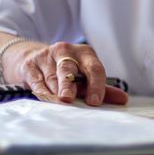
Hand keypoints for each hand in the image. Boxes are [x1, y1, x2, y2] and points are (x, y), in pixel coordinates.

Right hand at [9, 40, 128, 106]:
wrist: (36, 60)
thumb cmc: (68, 72)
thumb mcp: (86, 77)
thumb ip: (103, 89)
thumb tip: (123, 100)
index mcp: (85, 53)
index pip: (94, 68)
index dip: (96, 85)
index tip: (95, 102)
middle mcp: (66, 51)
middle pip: (68, 69)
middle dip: (68, 84)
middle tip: (68, 98)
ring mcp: (46, 56)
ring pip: (51, 77)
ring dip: (54, 92)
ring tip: (58, 103)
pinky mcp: (30, 64)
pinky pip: (36, 81)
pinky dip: (41, 92)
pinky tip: (45, 99)